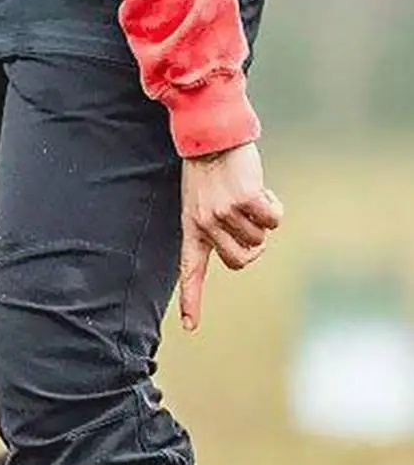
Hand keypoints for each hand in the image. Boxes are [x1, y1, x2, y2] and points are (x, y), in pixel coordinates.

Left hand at [179, 142, 283, 331]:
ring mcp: (224, 214)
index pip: (190, 271)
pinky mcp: (244, 201)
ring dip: (262, 219)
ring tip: (247, 194)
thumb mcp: (202, 201)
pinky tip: (259, 188)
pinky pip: (272, 219)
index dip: (192, 300)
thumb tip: (247, 252)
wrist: (211, 137)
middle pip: (241, 261)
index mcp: (192, 229)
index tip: (190, 327)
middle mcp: (205, 225)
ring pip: (260, 239)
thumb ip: (216, 226)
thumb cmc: (209, 170)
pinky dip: (274, 206)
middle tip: (248, 221)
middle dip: (253, 246)